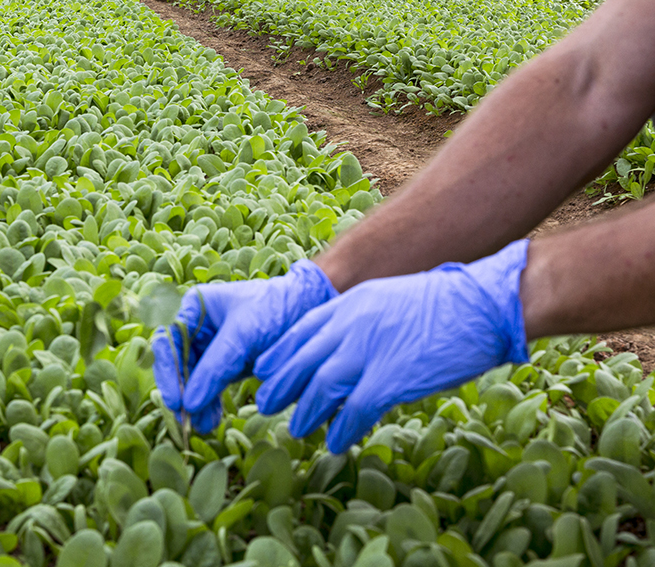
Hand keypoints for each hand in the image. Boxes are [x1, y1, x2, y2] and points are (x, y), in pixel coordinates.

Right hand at [151, 260, 336, 430]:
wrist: (312, 307)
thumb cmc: (276, 308)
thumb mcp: (243, 335)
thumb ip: (214, 368)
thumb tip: (188, 404)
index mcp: (193, 308)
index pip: (167, 342)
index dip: (167, 372)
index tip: (176, 401)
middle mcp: (197, 327)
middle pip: (176, 364)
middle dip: (182, 392)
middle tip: (187, 420)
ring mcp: (212, 347)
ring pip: (192, 379)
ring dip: (195, 402)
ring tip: (203, 425)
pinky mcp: (229, 365)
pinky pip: (210, 386)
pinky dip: (209, 403)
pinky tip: (211, 419)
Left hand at [254, 239, 530, 452]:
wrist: (480, 305)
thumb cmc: (442, 304)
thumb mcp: (387, 299)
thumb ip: (361, 319)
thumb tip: (345, 346)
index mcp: (350, 304)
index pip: (300, 330)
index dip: (279, 353)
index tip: (263, 370)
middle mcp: (351, 326)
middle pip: (302, 360)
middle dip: (280, 385)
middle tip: (264, 405)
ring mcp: (369, 352)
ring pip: (320, 387)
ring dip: (306, 412)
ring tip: (296, 429)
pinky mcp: (391, 378)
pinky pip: (355, 410)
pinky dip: (341, 429)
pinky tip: (335, 443)